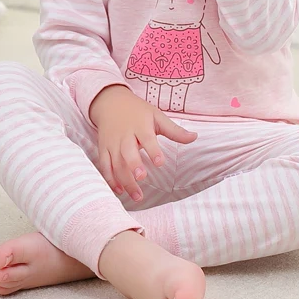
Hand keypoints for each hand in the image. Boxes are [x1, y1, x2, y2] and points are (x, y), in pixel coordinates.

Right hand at [89, 85, 197, 200]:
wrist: (110, 102)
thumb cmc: (137, 111)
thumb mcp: (156, 116)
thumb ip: (174, 130)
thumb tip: (195, 137)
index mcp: (140, 125)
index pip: (147, 138)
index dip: (153, 150)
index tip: (160, 162)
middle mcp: (124, 135)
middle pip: (127, 151)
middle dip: (133, 164)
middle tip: (141, 177)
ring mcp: (112, 143)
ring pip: (115, 163)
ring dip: (124, 180)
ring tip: (138, 196)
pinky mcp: (103, 149)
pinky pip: (104, 166)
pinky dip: (110, 179)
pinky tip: (120, 191)